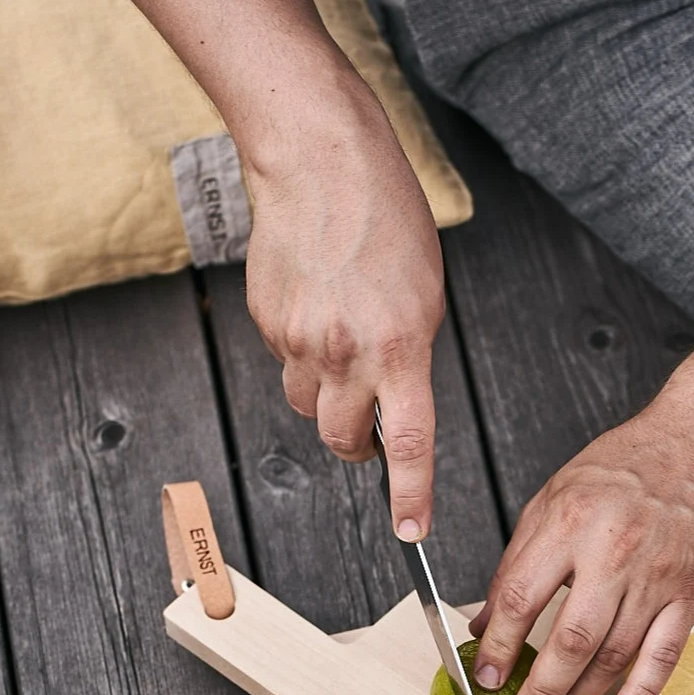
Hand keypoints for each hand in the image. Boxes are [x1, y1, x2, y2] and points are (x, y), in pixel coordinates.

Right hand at [242, 72, 445, 538]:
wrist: (320, 163)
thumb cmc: (385, 219)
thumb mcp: (426, 294)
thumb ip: (410, 356)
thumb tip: (392, 401)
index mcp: (400, 347)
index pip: (408, 442)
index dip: (410, 494)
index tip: (411, 531)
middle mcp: (346, 351)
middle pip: (343, 440)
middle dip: (357, 445)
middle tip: (369, 428)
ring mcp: (299, 339)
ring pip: (308, 404)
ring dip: (325, 394)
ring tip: (341, 340)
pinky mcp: (267, 320)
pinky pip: (285, 359)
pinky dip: (301, 348)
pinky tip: (315, 302)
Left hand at [468, 416, 693, 694]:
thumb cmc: (624, 470)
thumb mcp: (552, 498)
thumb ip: (516, 563)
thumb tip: (482, 623)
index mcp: (570, 524)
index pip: (521, 599)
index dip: (498, 645)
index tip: (485, 675)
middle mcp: (614, 553)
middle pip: (570, 640)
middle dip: (539, 687)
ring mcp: (657, 579)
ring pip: (614, 656)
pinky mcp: (690, 595)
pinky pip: (663, 657)